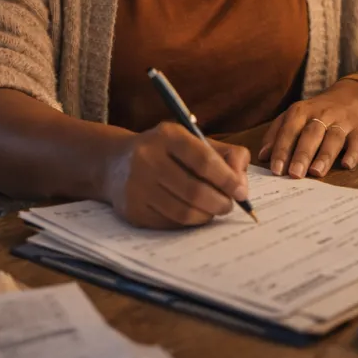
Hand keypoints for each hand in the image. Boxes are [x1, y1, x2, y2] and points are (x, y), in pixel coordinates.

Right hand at [102, 121, 249, 228]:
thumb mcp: (193, 140)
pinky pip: (169, 222)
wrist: (115, 163)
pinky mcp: (131, 209)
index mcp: (168, 135)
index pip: (203, 160)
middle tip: (229, 206)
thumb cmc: (166, 151)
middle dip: (220, 202)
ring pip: (183, 211)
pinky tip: (193, 213)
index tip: (241, 192)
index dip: (227, 179)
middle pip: (194, 190)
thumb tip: (242, 184)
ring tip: (213, 210)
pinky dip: (188, 222)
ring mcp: (136, 185)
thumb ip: (226, 155)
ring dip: (206, 215)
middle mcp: (147, 158)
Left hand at [257, 81, 357, 178]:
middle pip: (311, 134)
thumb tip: (263, 156)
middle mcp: (322, 114)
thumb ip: (277, 134)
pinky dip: (353, 153)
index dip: (282, 150)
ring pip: (334, 137)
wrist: (351, 96)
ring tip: (317, 172)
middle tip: (295, 174)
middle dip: (302, 154)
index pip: (289, 130)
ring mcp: (342, 120)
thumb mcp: (294, 116)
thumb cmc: (316, 113)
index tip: (276, 170)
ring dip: (325, 155)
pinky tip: (346, 165)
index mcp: (301, 111)